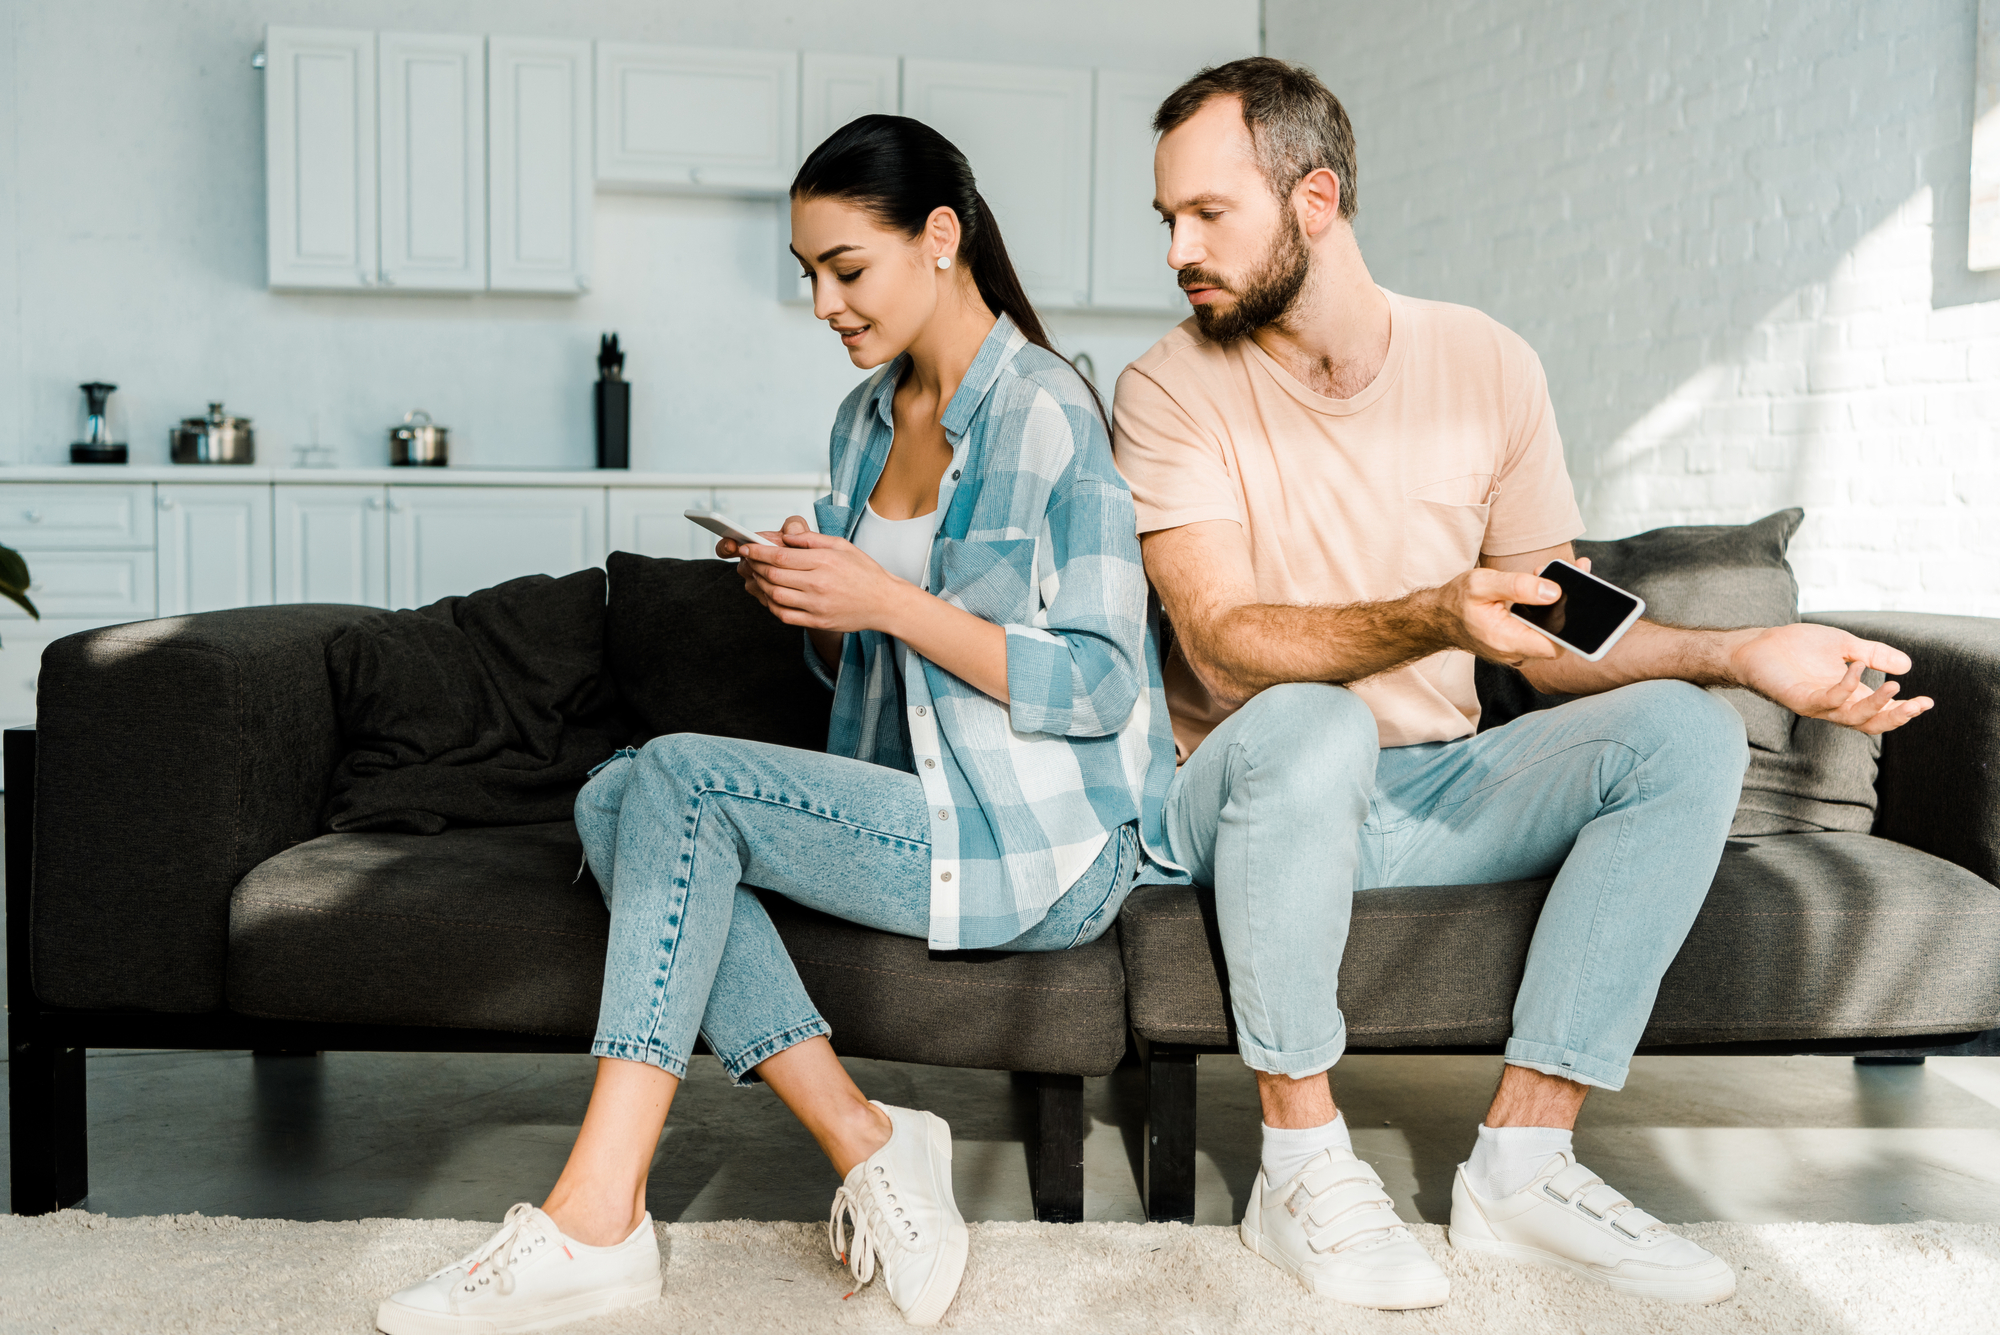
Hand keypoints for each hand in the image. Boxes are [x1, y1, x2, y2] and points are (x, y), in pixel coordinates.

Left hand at [734, 515, 914, 633]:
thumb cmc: (864, 572)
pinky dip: (771, 605)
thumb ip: (811, 539)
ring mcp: (817, 605)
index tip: (746, 547)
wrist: (885, 603)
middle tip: (748, 560)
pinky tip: (769, 596)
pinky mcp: (818, 621)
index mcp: (824, 561)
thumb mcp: (841, 545)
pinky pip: (784, 615)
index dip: (758, 551)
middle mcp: (819, 584)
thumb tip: (785, 536)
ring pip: (775, 596)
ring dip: (760, 585)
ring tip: (757, 576)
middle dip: (754, 566)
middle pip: (773, 575)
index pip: (780, 555)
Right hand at [1432, 567, 1568, 666]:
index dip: (1572, 625)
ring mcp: (1518, 653)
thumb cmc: (1457, 600)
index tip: (1578, 596)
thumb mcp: (1482, 583)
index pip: (1556, 645)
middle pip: (1559, 639)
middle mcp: (1515, 653)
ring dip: (1559, 608)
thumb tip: (1554, 592)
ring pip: (1552, 636)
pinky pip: (1542, 634)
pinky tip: (1548, 588)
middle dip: (1569, 608)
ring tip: (1555, 577)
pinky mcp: (1519, 647)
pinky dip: (1549, 613)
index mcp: (1507, 640)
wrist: (1438, 618)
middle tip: (1574, 575)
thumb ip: (1519, 586)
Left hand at [1727, 623, 1932, 733]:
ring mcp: (1815, 705)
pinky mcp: (1797, 699)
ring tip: (1894, 686)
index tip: (1929, 702)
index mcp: (1848, 694)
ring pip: (1851, 718)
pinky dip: (1844, 687)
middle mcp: (1834, 705)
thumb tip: (1909, 665)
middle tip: (1917, 704)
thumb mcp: (1845, 645)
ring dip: (1875, 704)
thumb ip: (1875, 655)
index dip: (1904, 710)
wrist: (1758, 643)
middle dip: (1896, 717)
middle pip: (1870, 724)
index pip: (1880, 712)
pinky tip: (1856, 667)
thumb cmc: (1797, 646)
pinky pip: (1826, 701)